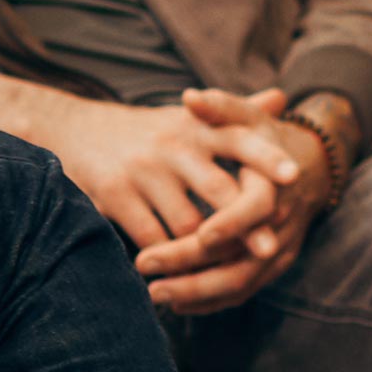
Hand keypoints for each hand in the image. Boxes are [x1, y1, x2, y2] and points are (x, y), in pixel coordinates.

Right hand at [0, 85, 306, 298]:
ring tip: (225, 273)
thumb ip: (238, 112)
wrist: (76, 131)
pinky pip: (150, 237)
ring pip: (186, 223)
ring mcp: (143, 170)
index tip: (294, 176)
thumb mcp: (191, 117)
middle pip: (218, 188)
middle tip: (271, 250)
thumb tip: (283, 97)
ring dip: (206, 253)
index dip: (267, 157)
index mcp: (199, 126)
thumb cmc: (151, 132)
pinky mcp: (115, 195)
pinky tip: (179, 274)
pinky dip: (168, 259)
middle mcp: (174, 145)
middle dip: (245, 223)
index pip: (240, 137)